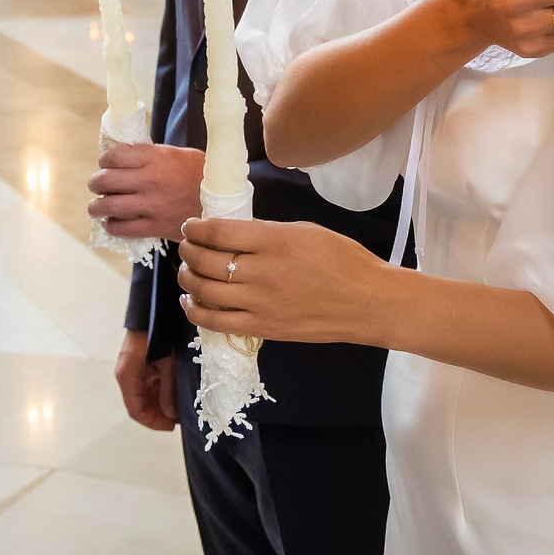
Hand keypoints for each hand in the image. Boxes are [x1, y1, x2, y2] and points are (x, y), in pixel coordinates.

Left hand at [88, 143, 204, 240]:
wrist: (224, 202)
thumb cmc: (201, 174)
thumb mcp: (177, 154)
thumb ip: (149, 155)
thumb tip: (123, 159)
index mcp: (156, 158)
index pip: (114, 156)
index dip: (105, 160)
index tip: (106, 164)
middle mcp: (150, 181)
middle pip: (104, 181)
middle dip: (95, 183)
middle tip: (97, 185)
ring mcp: (151, 206)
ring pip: (107, 206)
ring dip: (97, 207)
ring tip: (98, 207)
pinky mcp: (154, 227)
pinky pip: (121, 228)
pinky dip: (111, 226)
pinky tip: (113, 222)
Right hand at [113, 328, 175, 432]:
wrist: (154, 305)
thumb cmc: (160, 330)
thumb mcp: (167, 361)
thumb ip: (168, 388)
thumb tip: (170, 414)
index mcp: (127, 375)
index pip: (136, 410)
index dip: (153, 422)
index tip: (171, 427)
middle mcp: (126, 374)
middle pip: (139, 405)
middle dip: (158, 414)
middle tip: (180, 418)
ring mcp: (132, 369)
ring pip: (144, 396)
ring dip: (160, 403)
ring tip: (180, 406)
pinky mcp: (139, 363)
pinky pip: (148, 384)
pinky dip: (160, 391)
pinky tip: (174, 391)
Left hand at [175, 215, 394, 345]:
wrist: (366, 302)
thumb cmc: (344, 260)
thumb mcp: (306, 231)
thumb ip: (268, 233)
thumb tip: (234, 235)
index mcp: (275, 241)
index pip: (219, 232)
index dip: (196, 228)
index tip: (190, 226)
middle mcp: (262, 271)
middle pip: (206, 261)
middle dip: (188, 251)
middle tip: (186, 247)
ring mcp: (260, 303)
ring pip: (205, 291)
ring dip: (188, 278)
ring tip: (187, 271)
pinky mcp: (263, 328)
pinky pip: (217, 322)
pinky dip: (196, 311)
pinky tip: (191, 302)